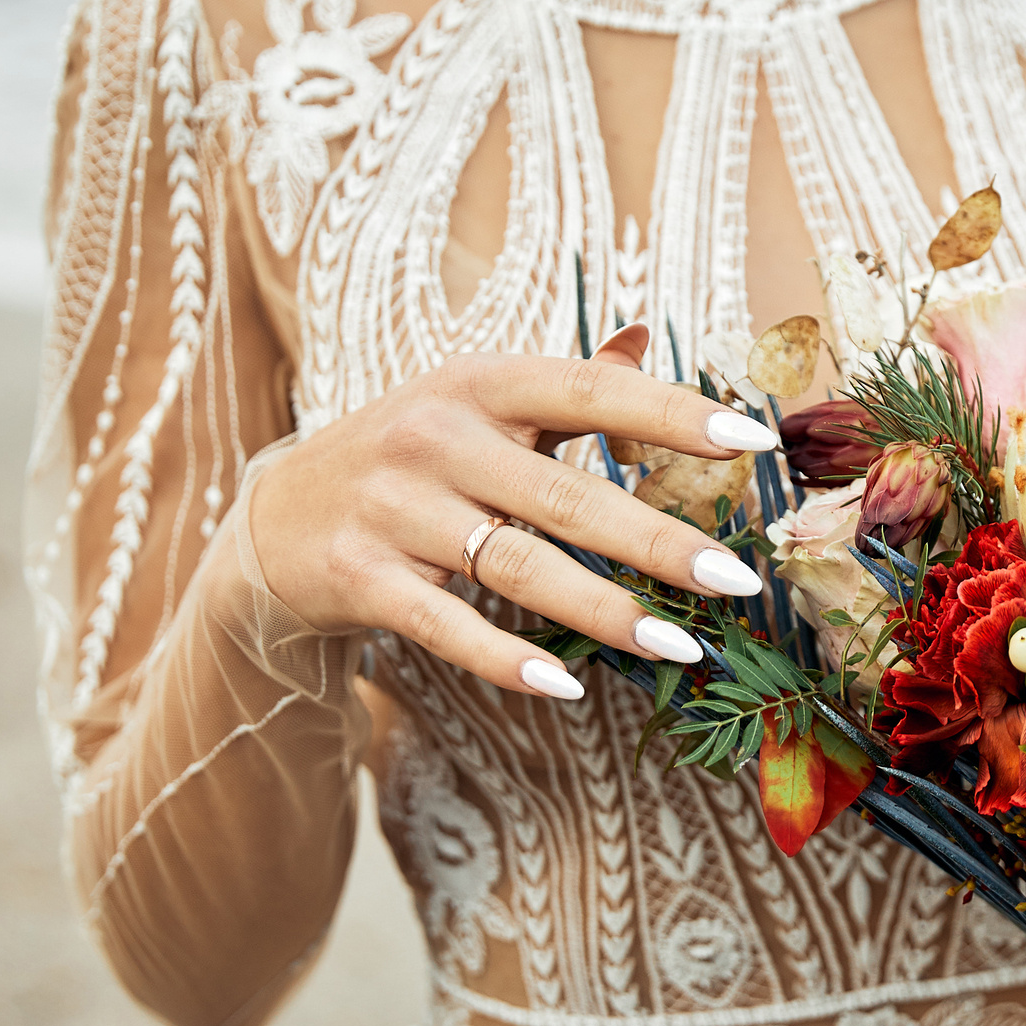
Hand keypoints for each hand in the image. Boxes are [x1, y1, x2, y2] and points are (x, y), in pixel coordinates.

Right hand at [245, 325, 777, 698]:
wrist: (273, 520)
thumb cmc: (411, 462)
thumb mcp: (475, 405)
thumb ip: (564, 384)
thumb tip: (646, 338)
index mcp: (480, 383)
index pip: (591, 390)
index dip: (674, 412)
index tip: (752, 439)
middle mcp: (435, 436)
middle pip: (567, 495)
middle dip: (658, 541)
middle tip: (736, 579)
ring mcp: (393, 508)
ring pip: (518, 565)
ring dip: (605, 612)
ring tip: (680, 646)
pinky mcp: (358, 577)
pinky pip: (445, 626)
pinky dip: (507, 659)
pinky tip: (569, 686)